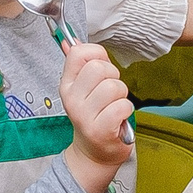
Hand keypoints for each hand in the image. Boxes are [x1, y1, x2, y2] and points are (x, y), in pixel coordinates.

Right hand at [58, 39, 131, 174]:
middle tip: (111, 93)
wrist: (94, 151)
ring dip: (121, 95)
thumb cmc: (94, 116)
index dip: (98, 55)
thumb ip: (82, 65)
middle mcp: (72, 99)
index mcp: (67, 84)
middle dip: (113, 77)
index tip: (101, 69)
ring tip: (114, 107)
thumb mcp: (83, 89)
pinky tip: (118, 118)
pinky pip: (122, 106)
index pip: (78, 53)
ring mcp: (84, 115)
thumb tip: (71, 42)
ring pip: (113, 86)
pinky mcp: (100, 129)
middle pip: (99, 68)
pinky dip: (126, 110)